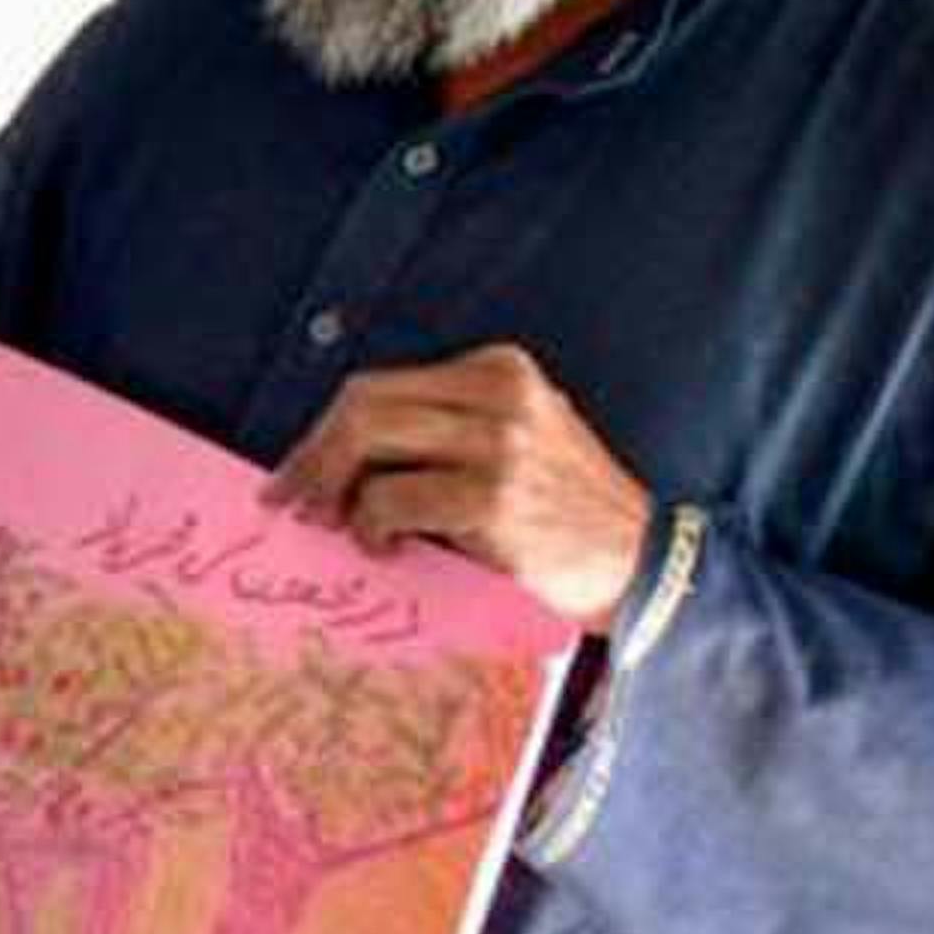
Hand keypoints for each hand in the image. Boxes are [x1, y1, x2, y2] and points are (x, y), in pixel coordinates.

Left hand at [265, 343, 647, 621]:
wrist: (643, 563)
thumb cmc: (565, 516)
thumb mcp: (516, 443)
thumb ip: (441, 436)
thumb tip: (334, 463)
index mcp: (499, 370)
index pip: (380, 386)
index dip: (323, 431)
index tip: (295, 473)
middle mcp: (498, 394)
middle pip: (362, 402)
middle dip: (310, 455)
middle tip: (290, 503)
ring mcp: (498, 442)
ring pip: (367, 438)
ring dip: (331, 489)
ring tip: (336, 526)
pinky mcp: (493, 496)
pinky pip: (390, 498)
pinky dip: (370, 525)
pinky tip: (386, 547)